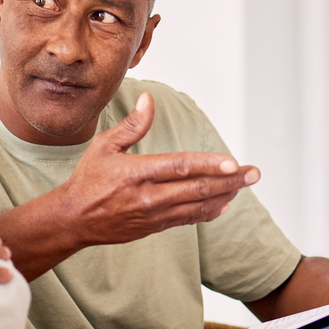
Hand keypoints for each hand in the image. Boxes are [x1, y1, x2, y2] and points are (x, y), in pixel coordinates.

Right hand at [56, 92, 258, 247]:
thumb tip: (149, 101)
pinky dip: (209, 211)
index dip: (209, 165)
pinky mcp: (154, 227)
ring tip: (245, 184)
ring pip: (198, 206)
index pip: (180, 167)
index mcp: (136, 173)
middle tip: (254, 173)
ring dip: (225, 195)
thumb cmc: (88, 179)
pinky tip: (225, 203)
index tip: (233, 162)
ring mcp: (153, 215)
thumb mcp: (104, 146)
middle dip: (230, 181)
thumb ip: (132, 125)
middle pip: (198, 189)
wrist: (73, 219)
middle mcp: (148, 197)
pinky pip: (188, 219)